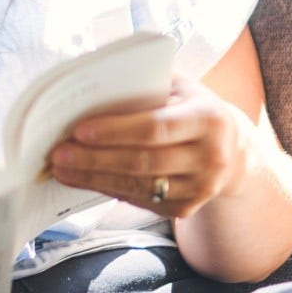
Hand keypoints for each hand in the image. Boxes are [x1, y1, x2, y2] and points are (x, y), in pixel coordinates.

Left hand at [48, 76, 253, 219]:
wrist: (232, 152)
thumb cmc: (193, 109)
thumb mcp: (182, 89)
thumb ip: (146, 84)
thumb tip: (91, 85)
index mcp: (208, 119)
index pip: (156, 126)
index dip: (116, 130)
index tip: (79, 130)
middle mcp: (210, 157)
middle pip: (143, 161)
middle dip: (95, 159)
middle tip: (58, 154)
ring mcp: (200, 188)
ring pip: (138, 186)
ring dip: (94, 178)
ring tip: (62, 169)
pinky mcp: (186, 208)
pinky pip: (139, 200)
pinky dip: (108, 189)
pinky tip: (84, 179)